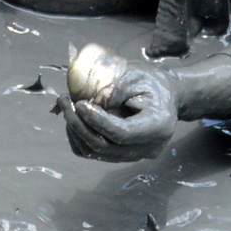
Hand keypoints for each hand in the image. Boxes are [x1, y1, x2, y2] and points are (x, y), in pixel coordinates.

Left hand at [60, 65, 177, 162]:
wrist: (166, 95)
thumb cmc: (151, 81)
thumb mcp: (135, 76)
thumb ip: (113, 90)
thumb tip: (86, 104)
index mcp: (158, 127)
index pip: (122, 133)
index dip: (97, 121)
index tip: (79, 103)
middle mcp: (148, 148)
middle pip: (105, 146)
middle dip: (78, 124)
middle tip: (64, 100)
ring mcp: (135, 155)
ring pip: (96, 152)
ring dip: (75, 130)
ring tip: (66, 105)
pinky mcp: (123, 155)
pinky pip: (94, 153)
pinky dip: (78, 138)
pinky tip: (73, 117)